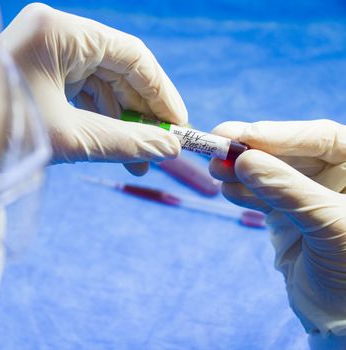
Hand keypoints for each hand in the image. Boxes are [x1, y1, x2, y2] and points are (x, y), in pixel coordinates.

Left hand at [0, 3, 186, 175]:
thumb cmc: (1, 136)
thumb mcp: (70, 138)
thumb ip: (125, 141)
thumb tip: (169, 149)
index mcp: (60, 32)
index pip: (130, 54)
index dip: (160, 91)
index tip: (179, 124)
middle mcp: (53, 34)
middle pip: (116, 69)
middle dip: (141, 112)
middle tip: (161, 149)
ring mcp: (43, 52)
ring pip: (99, 85)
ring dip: (120, 121)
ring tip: (138, 160)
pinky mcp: (37, 73)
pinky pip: (79, 93)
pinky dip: (98, 119)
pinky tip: (114, 147)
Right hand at [209, 120, 345, 338]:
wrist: (342, 318)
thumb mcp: (330, 224)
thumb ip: (288, 190)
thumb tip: (244, 160)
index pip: (323, 137)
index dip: (283, 133)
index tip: (246, 135)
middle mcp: (336, 178)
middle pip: (290, 152)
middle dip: (254, 149)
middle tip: (217, 143)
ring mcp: (309, 197)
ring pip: (270, 173)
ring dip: (241, 169)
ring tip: (216, 169)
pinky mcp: (287, 217)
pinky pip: (261, 196)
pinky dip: (242, 192)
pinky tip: (227, 189)